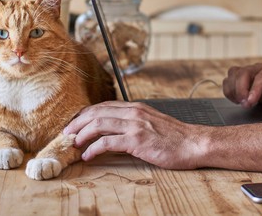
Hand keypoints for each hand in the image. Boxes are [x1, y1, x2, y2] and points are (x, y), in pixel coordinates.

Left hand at [63, 101, 207, 169]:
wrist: (194, 143)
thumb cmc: (175, 138)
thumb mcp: (152, 123)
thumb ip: (134, 123)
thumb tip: (115, 131)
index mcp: (136, 108)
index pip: (103, 106)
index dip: (85, 114)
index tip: (75, 123)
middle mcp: (134, 112)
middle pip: (96, 112)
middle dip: (78, 122)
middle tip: (67, 133)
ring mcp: (135, 125)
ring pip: (98, 124)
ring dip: (82, 134)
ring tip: (74, 143)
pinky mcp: (137, 140)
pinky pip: (107, 142)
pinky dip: (93, 148)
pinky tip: (88, 155)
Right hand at [222, 63, 261, 120]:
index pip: (261, 78)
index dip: (254, 90)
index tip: (250, 103)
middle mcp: (258, 68)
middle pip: (242, 73)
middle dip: (241, 90)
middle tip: (246, 106)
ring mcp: (247, 70)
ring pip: (232, 75)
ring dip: (233, 91)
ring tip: (242, 103)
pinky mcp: (238, 76)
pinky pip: (227, 81)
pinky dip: (229, 92)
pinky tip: (238, 101)